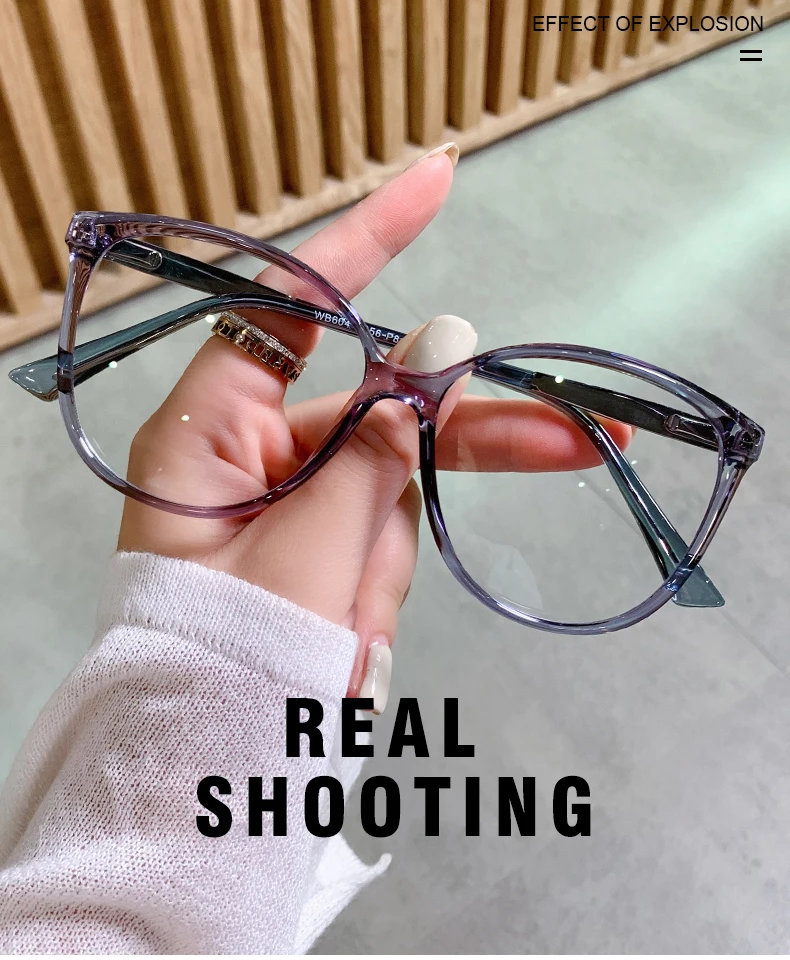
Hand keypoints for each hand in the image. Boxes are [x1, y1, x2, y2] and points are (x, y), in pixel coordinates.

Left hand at [118, 147, 629, 708]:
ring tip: (350, 626)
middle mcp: (249, 450)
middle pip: (378, 407)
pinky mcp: (318, 541)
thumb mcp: (304, 555)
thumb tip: (434, 357)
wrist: (195, 779)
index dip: (366, 241)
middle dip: (467, 432)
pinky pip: (382, 538)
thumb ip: (374, 454)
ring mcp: (290, 498)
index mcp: (208, 430)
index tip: (438, 179)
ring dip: (396, 550)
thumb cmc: (221, 660)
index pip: (288, 307)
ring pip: (392, 483)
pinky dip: (380, 585)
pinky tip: (341, 637)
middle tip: (576, 434)